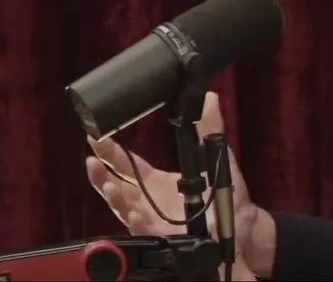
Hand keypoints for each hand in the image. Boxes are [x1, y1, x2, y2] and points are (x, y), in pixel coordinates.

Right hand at [85, 92, 272, 278]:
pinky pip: (146, 230)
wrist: (241, 222)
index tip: (95, 137)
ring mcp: (153, 218)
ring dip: (114, 196)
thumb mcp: (215, 154)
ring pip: (125, 208)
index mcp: (156, 180)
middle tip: (92, 160)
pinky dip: (137, 221)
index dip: (110, 152)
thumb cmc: (224, 191)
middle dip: (102, 174)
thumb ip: (210, 127)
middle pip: (117, 186)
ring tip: (108, 184)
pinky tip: (133, 212)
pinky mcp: (163, 236)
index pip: (126, 164)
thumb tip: (210, 97)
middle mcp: (148, 199)